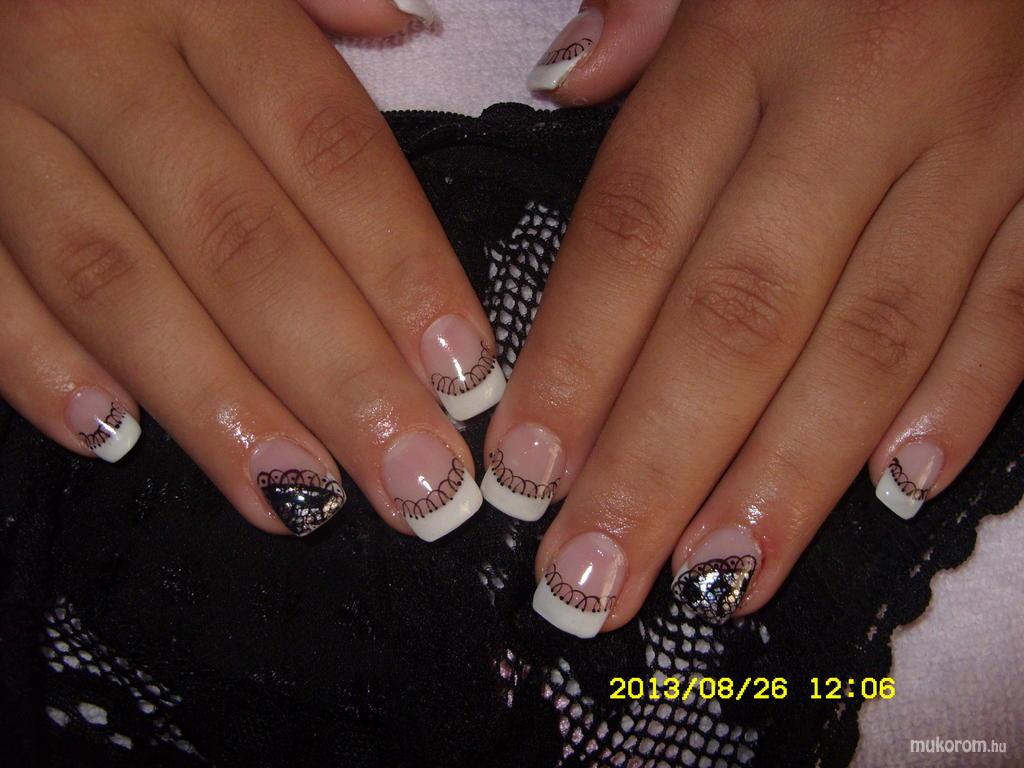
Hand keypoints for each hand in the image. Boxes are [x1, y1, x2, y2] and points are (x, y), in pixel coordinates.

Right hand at [0, 0, 504, 541]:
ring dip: (213, 402)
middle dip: (337, 375)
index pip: (328, 148)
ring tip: (299, 495)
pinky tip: (115, 439)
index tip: (465, 375)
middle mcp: (96, 57)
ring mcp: (0, 124)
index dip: (403, 268)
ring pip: (114, 283)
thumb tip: (409, 25)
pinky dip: (39, 368)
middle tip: (415, 481)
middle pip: (239, 240)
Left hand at [488, 0, 1023, 635]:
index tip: (525, 474)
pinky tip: (892, 493)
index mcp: (749, 31)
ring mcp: (981, 145)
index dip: (573, 363)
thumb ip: (641, 10)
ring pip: (874, 340)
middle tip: (592, 581)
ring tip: (715, 579)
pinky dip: (962, 404)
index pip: (635, 228)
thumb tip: (563, 82)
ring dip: (787, 476)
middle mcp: (863, 96)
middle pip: (738, 317)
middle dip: (658, 466)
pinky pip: (1017, 307)